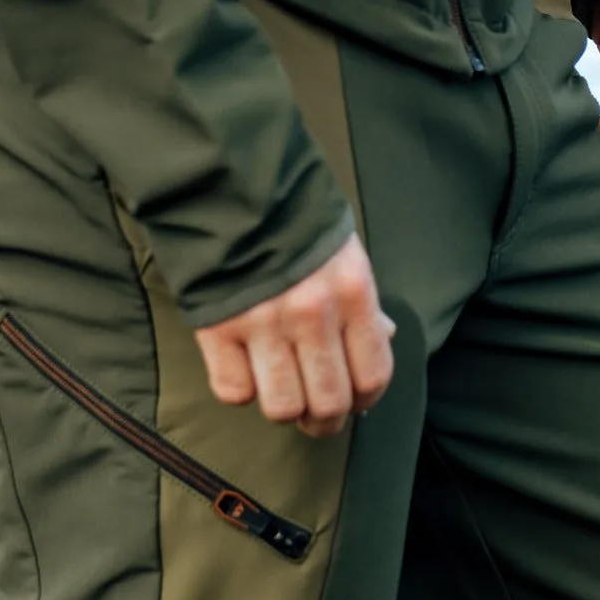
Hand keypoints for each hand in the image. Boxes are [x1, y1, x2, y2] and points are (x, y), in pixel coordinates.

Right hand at [193, 232, 394, 438]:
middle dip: (323, 420)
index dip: (364, 401)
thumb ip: (361, 301)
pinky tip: (243, 366)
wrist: (229, 179)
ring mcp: (263, 322)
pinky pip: (234, 392)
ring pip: (283, 408)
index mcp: (352, 292)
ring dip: (283, 408)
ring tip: (280, 390)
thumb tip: (382, 338)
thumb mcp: (342, 250)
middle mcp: (312, 312)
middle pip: (328, 404)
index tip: (352, 400)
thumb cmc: (293, 219)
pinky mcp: (217, 328)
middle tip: (314, 413)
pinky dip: (239, 389)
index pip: (372, 377)